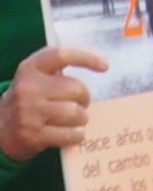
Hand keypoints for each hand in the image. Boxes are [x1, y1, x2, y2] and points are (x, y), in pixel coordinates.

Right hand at [0, 47, 107, 161]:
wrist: (2, 129)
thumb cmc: (31, 101)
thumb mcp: (37, 80)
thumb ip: (59, 72)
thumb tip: (99, 66)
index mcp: (30, 69)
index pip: (61, 55)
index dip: (86, 57)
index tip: (105, 65)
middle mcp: (28, 88)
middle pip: (77, 89)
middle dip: (84, 98)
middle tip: (79, 103)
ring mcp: (29, 112)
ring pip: (76, 113)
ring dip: (82, 118)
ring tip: (74, 119)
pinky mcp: (34, 135)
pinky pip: (72, 134)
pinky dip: (78, 135)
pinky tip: (72, 133)